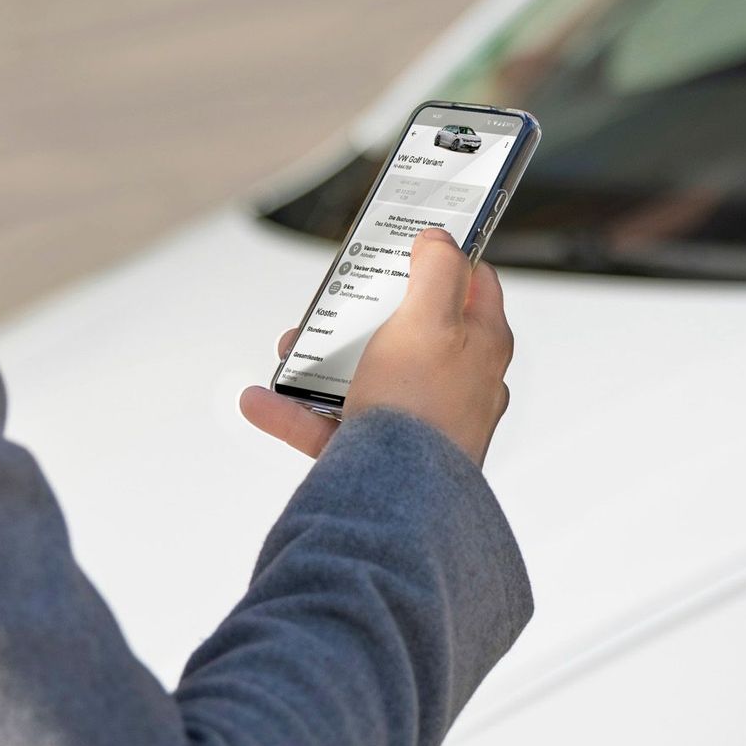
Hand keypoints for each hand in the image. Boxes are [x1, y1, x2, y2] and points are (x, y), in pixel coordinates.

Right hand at [237, 229, 513, 465]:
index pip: (475, 283)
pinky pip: (333, 427)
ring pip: (367, 377)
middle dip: (365, 312)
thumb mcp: (430, 319)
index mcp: (482, 345)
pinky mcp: (386, 457)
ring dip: (321, 361)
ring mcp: (422, 422)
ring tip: (291, 349)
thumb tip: (440, 240)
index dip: (444, 256)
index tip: (408, 243)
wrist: (398, 505)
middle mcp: (458, 383)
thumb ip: (437, 270)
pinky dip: (296, 412)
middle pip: (412, 330)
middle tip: (337, 299)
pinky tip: (263, 400)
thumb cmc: (423, 409)